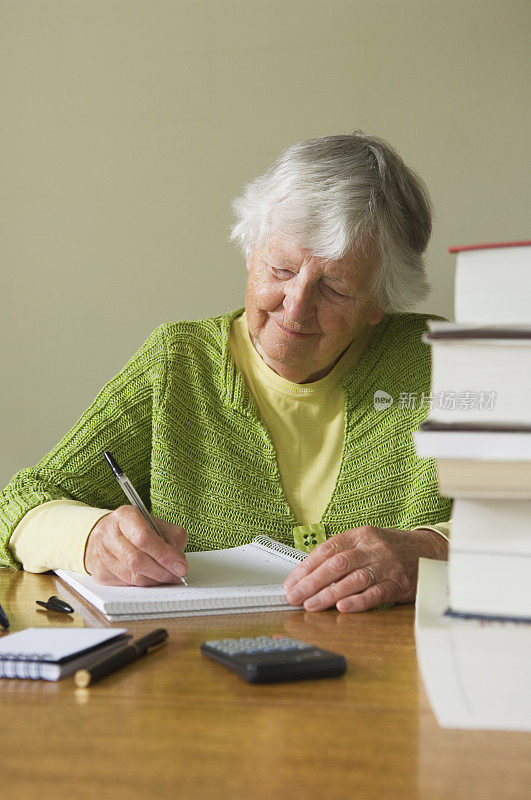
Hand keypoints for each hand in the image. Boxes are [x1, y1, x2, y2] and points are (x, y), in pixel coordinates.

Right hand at [84, 505, 187, 585]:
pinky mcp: (100, 573)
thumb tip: (179, 561)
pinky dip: (143, 586)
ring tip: (167, 578)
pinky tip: (151, 579)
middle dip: (162, 572)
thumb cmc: (134, 528)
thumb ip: (172, 537)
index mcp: (125, 516)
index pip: (144, 538)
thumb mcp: (156, 522)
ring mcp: (101, 555)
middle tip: (176, 576)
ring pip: (132, 577)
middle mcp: (109, 535)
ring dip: (154, 581)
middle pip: (137, 560)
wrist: (104, 534)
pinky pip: (126, 585)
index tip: (181, 566)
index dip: (164, 555)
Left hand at [283, 526, 447, 612]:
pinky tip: (343, 607)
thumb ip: (343, 555)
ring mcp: (387, 565)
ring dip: (329, 594)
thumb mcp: (367, 542)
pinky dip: (358, 601)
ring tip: (311, 605)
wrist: (430, 551)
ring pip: (353, 579)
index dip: (306, 567)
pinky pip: (376, 593)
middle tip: (295, 596)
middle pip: (336, 564)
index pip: (327, 550)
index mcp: (360, 535)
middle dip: (311, 582)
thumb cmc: (393, 550)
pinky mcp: (400, 584)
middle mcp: (372, 548)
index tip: (291, 582)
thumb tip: (309, 575)